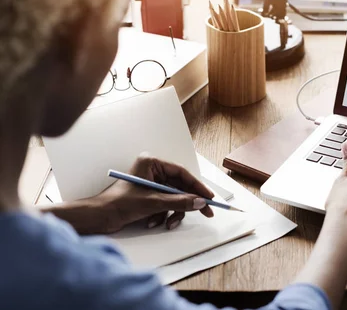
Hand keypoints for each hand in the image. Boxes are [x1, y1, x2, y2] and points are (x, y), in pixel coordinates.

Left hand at [88, 155, 214, 233]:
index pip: (182, 173)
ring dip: (172, 212)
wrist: (98, 218)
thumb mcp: (153, 203)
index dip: (197, 186)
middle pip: (180, 187)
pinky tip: (153, 222)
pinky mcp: (148, 197)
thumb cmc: (118, 204)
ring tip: (167, 223)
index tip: (209, 197)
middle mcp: (152, 171)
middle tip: (205, 212)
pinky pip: (165, 205)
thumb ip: (179, 202)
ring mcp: (150, 185)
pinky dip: (163, 215)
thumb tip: (200, 202)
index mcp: (152, 163)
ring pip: (174, 198)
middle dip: (188, 203)